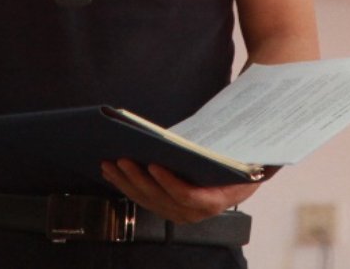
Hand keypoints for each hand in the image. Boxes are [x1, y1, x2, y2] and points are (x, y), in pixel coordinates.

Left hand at [99, 160, 262, 224]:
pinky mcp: (166, 208)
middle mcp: (195, 213)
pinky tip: (114, 173)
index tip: (153, 165)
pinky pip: (144, 199)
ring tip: (109, 164)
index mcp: (214, 200)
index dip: (169, 183)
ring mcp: (179, 213)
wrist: (239, 179)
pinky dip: (127, 186)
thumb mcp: (237, 158)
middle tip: (122, 160)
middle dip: (138, 179)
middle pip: (161, 199)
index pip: (188, 196)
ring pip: (148, 200)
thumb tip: (190, 137)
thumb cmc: (237, 164)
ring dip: (126, 183)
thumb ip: (220, 152)